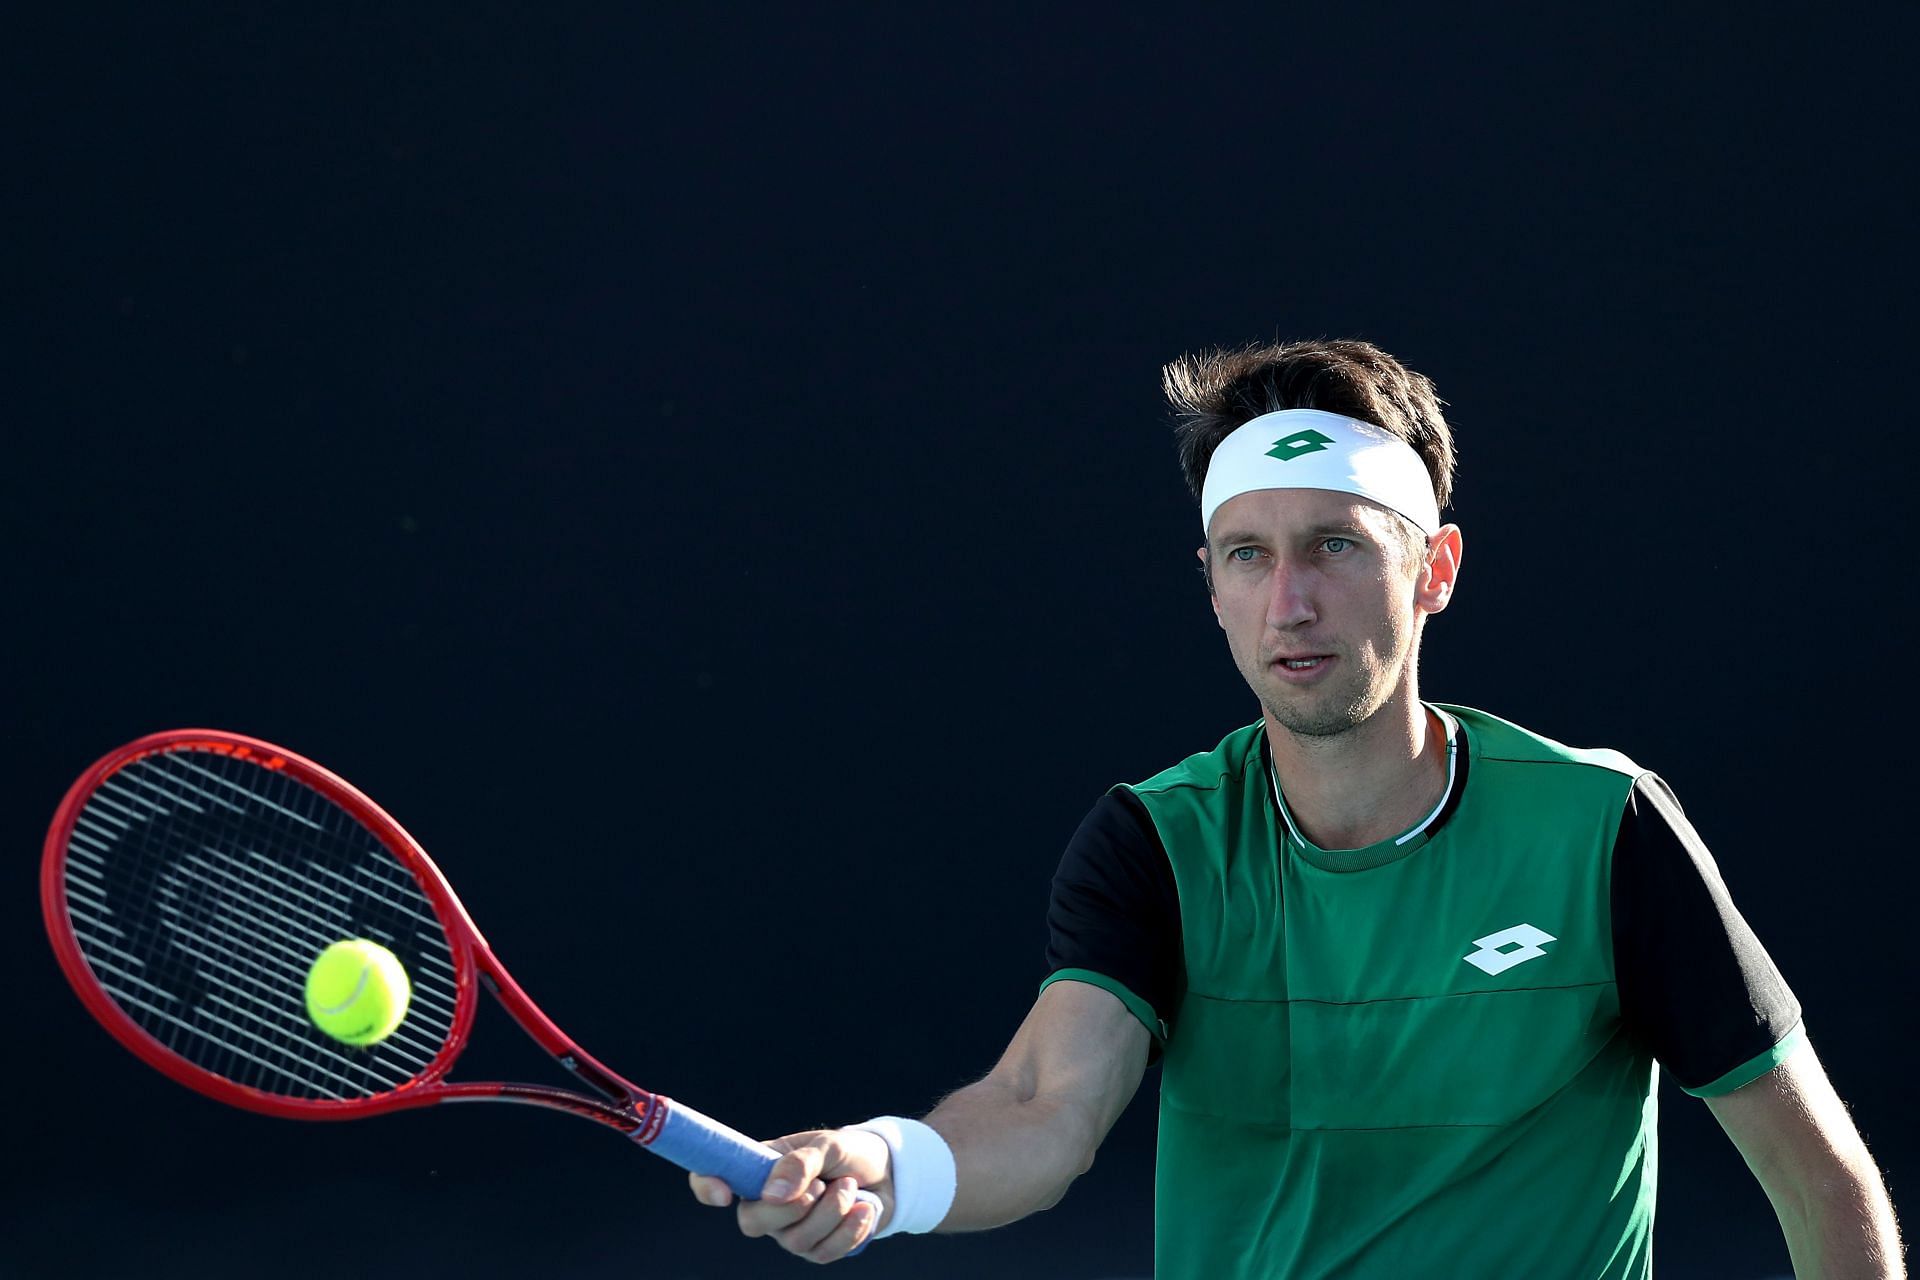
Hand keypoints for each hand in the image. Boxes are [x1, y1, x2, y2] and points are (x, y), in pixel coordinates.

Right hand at [688, 1127, 893, 1263]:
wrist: (892, 1173)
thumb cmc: (851, 1152)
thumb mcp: (829, 1145)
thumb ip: (801, 1163)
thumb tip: (772, 1193)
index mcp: (759, 1168)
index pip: (713, 1178)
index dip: (707, 1186)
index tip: (724, 1193)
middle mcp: (767, 1204)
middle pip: (751, 1222)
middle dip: (790, 1208)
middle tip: (822, 1186)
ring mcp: (790, 1231)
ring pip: (795, 1240)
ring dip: (832, 1211)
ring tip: (851, 1186)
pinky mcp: (817, 1249)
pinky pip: (824, 1253)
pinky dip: (850, 1229)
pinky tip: (864, 1208)